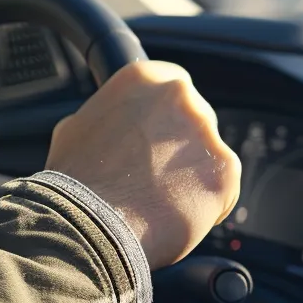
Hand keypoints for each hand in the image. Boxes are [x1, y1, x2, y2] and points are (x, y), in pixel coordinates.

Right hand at [46, 60, 241, 267]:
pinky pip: (223, 189)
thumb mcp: (76, 129)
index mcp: (144, 79)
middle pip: (195, 119)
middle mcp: (181, 97)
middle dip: (179, 145)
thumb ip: (108, 117)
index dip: (164, 115)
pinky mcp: (226, 171)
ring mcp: (206, 134)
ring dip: (192, 175)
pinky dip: (205, 205)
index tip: (155, 135)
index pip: (173, 85)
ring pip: (208, 156)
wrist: (91, 224)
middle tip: (152, 174)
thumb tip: (114, 125)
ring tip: (158, 201)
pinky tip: (173, 216)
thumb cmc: (76, 180)